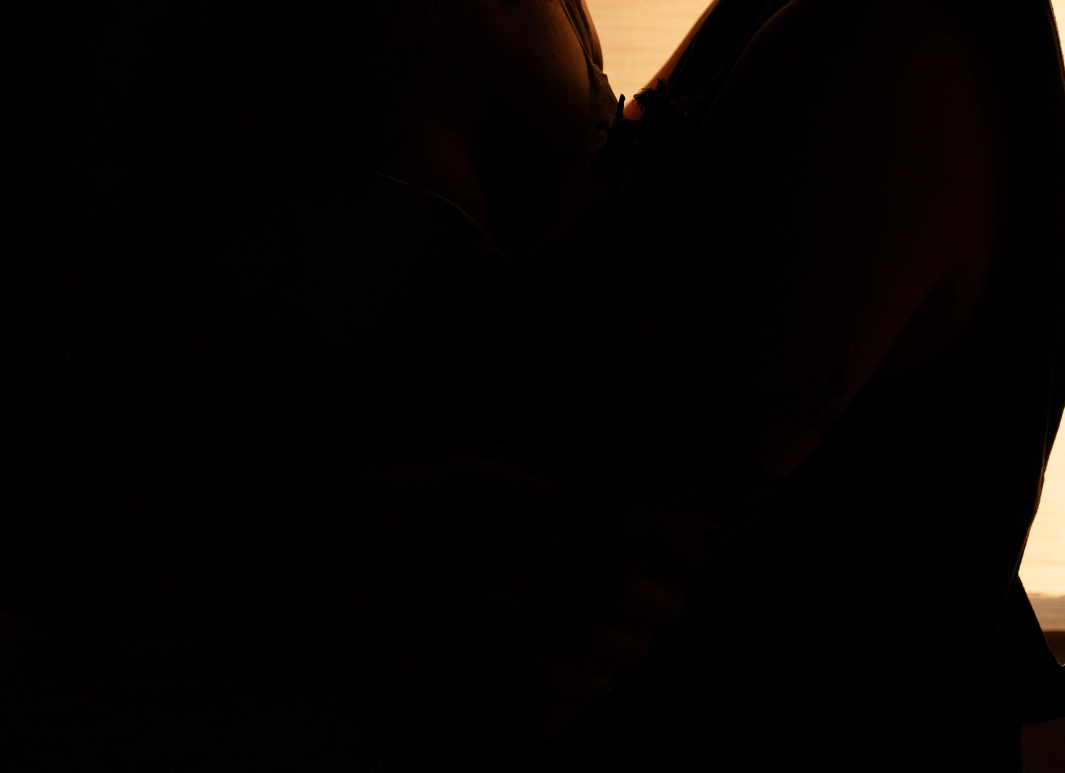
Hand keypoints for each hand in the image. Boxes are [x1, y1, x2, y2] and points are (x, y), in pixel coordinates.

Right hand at [347, 460, 700, 742]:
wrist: (356, 542)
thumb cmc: (432, 498)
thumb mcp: (492, 464)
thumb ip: (549, 439)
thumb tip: (590, 379)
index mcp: (530, 504)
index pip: (620, 519)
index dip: (673, 532)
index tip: (709, 538)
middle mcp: (521, 555)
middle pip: (616, 589)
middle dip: (659, 603)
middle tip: (674, 608)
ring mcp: (499, 608)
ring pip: (589, 643)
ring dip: (625, 651)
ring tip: (636, 648)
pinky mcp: (477, 651)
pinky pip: (546, 683)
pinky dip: (580, 686)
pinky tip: (593, 681)